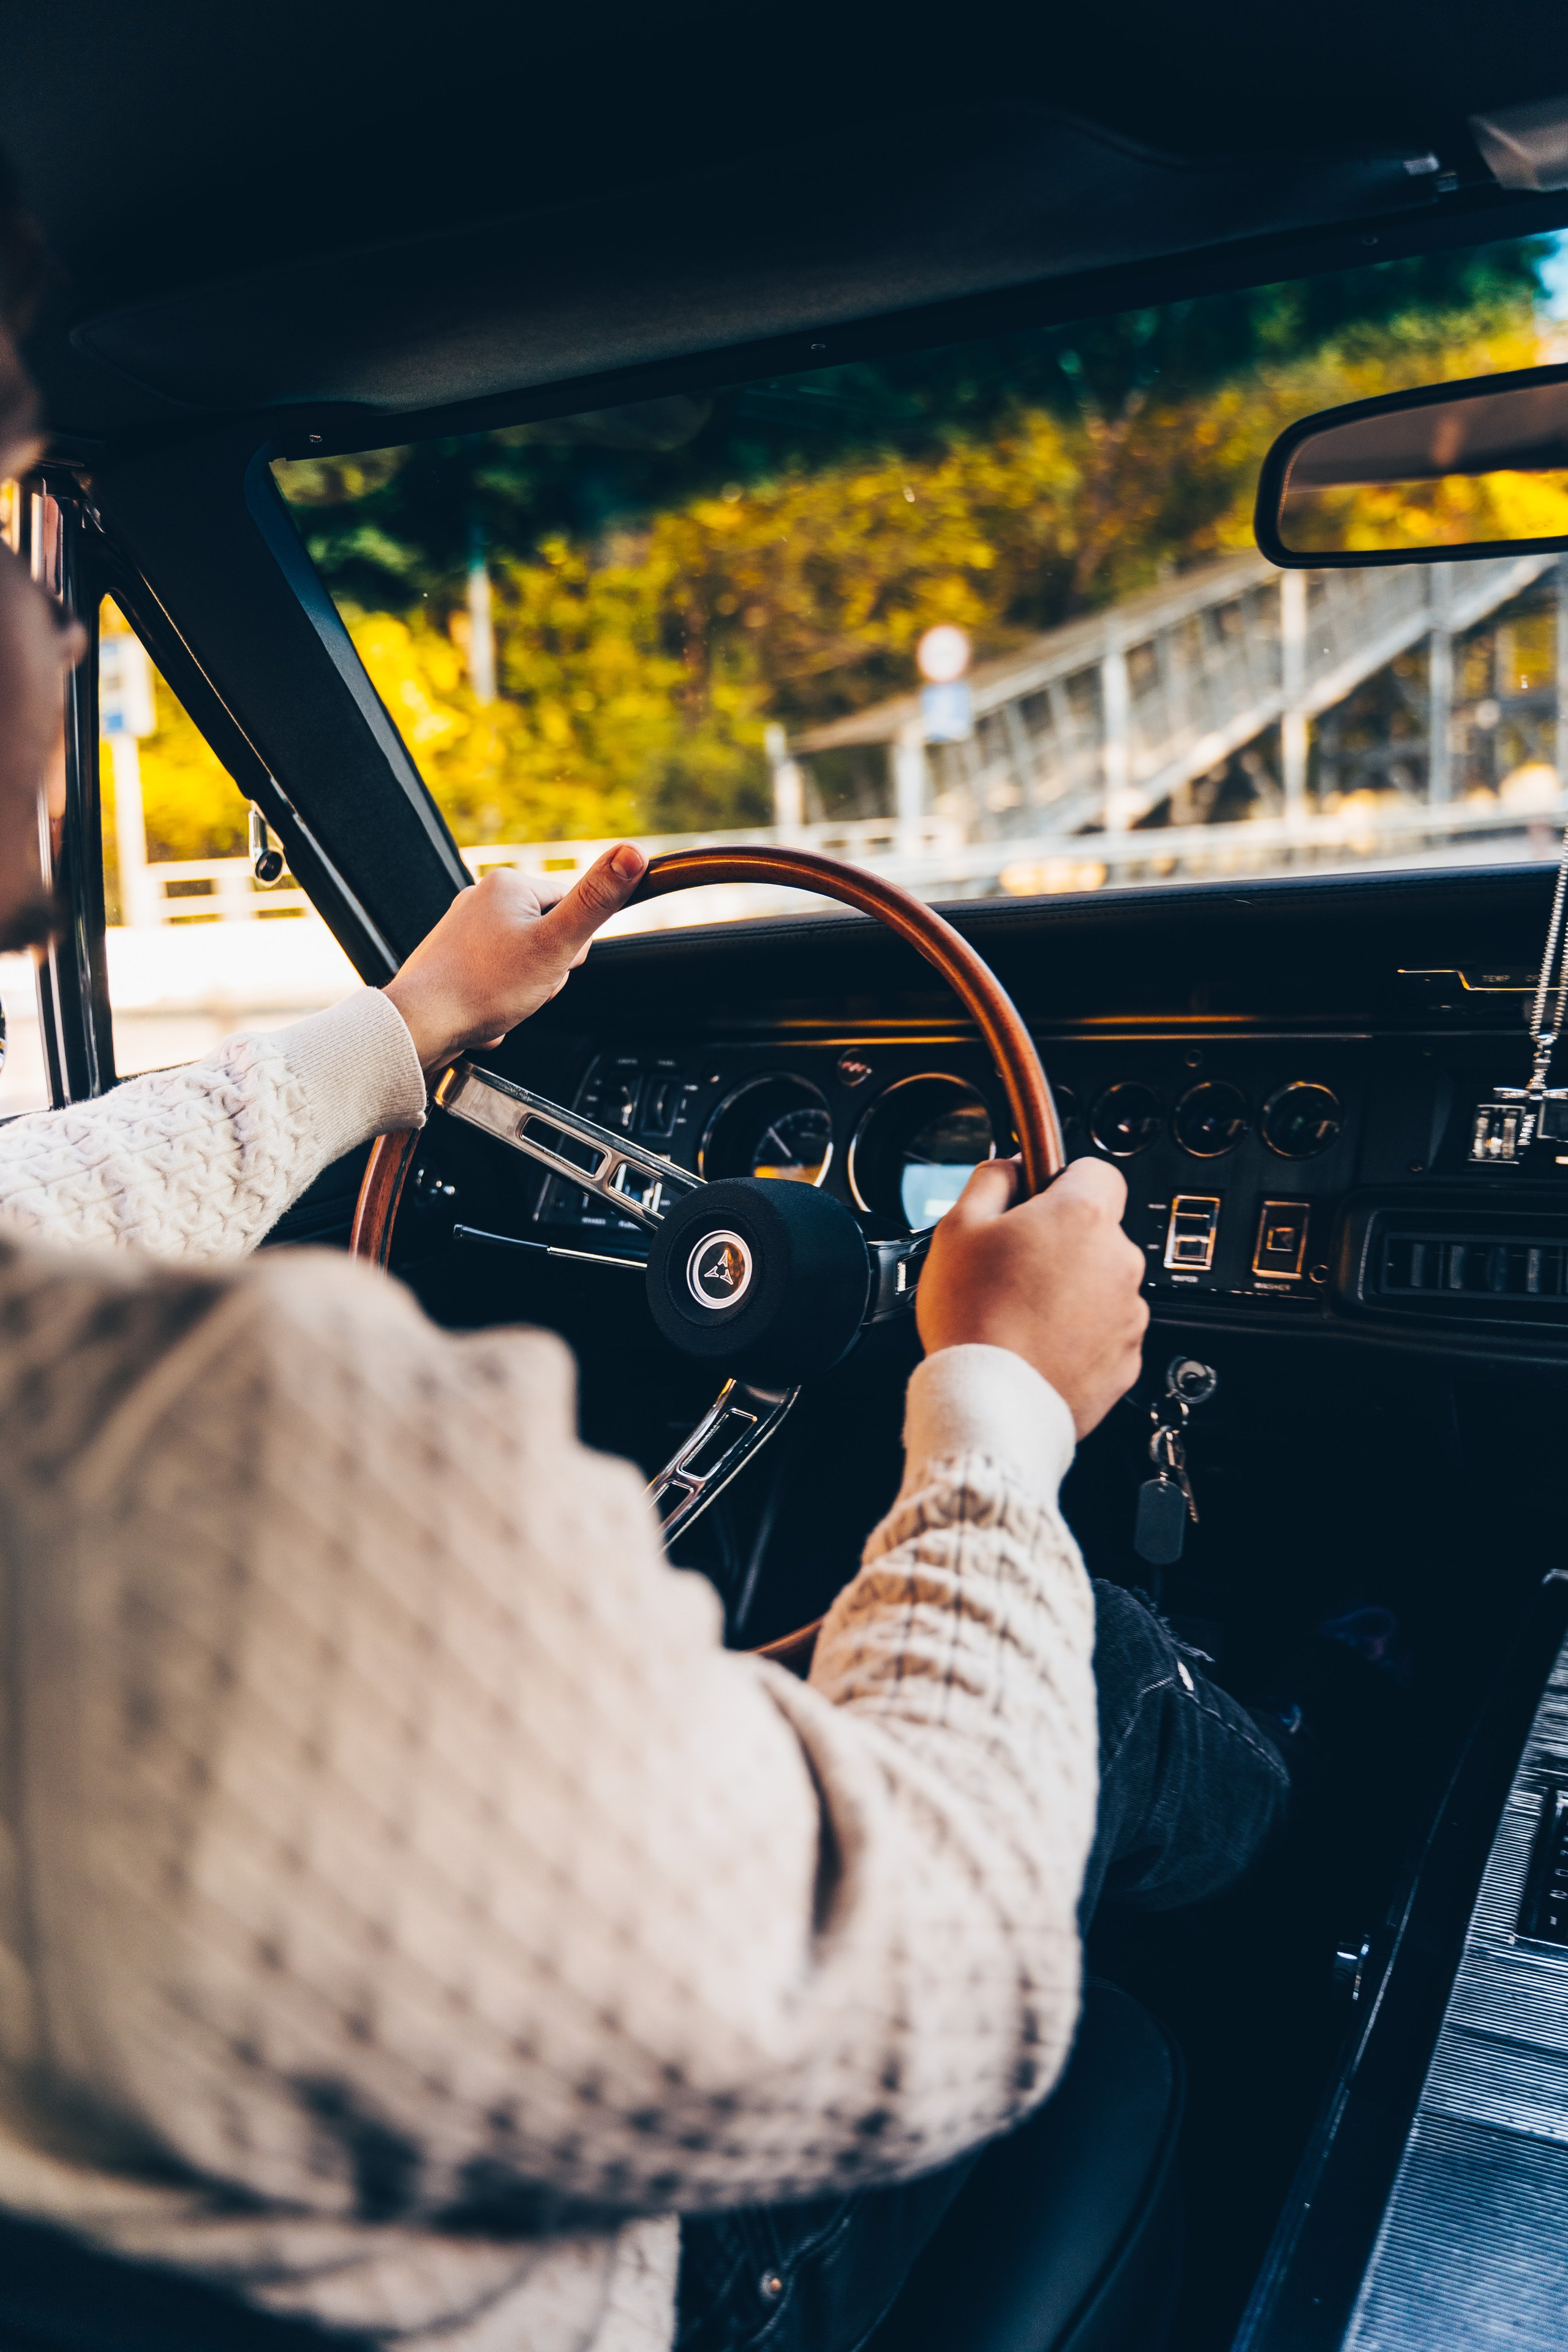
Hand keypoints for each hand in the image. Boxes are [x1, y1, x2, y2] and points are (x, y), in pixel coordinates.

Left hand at [383, 843, 646, 1069]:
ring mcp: (465, 929)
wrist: (420, 1025)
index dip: (572, 946)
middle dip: (545, 972)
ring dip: (523, 991)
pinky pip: (497, 980)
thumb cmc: (484, 987)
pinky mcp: (453, 958)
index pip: (574, 910)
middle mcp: (482, 898)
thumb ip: (596, 901)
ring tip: (501, 1000)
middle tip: (523, 986)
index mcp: (509, 885)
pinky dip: (497, 1001)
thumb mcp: (556, 944)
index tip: (548, 963)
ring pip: (524, 963)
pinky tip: (485, 1009)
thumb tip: (634, 854)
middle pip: (548, 938)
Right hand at [916, 1155, 1148, 1437]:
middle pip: (1098, 1233)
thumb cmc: (972, 1317)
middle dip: (1063, 1242)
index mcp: (1082, 1216)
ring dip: (1074, 1290)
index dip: (1063, 1182)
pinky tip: (1040, 1344)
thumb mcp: (958, 1226)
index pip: (1097, 1171)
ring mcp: (1129, 1313)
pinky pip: (1106, 1332)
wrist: (990, 1402)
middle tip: (1014, 1267)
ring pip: (1103, 1284)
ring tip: (1023, 1313)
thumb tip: (1013, 1166)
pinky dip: (1081, 1335)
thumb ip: (993, 1179)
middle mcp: (1118, 1260)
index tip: (1040, 1201)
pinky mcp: (1127, 1359)